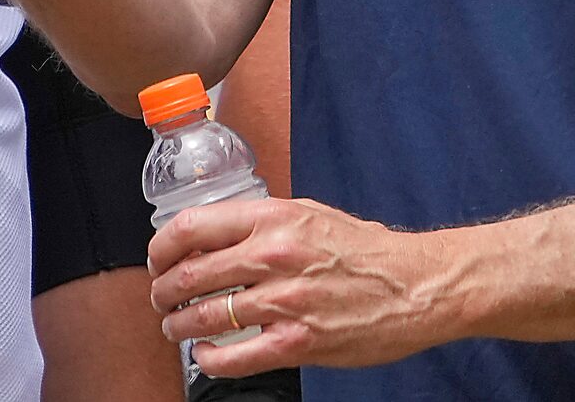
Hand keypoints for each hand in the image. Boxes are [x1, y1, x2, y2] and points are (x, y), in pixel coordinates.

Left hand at [149, 197, 456, 376]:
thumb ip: (260, 223)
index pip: (190, 228)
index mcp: (271, 218)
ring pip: (205, 317)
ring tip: (176, 327)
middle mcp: (272, 255)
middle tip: (161, 297)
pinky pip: (234, 356)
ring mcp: (284, 301)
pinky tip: (206, 356)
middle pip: (190, 274)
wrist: (416, 285)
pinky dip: (209, 360)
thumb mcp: (307, 214)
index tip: (157, 260)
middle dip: (164, 290)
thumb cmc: (364, 250)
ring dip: (179, 325)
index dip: (161, 248)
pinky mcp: (298, 341)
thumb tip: (213, 234)